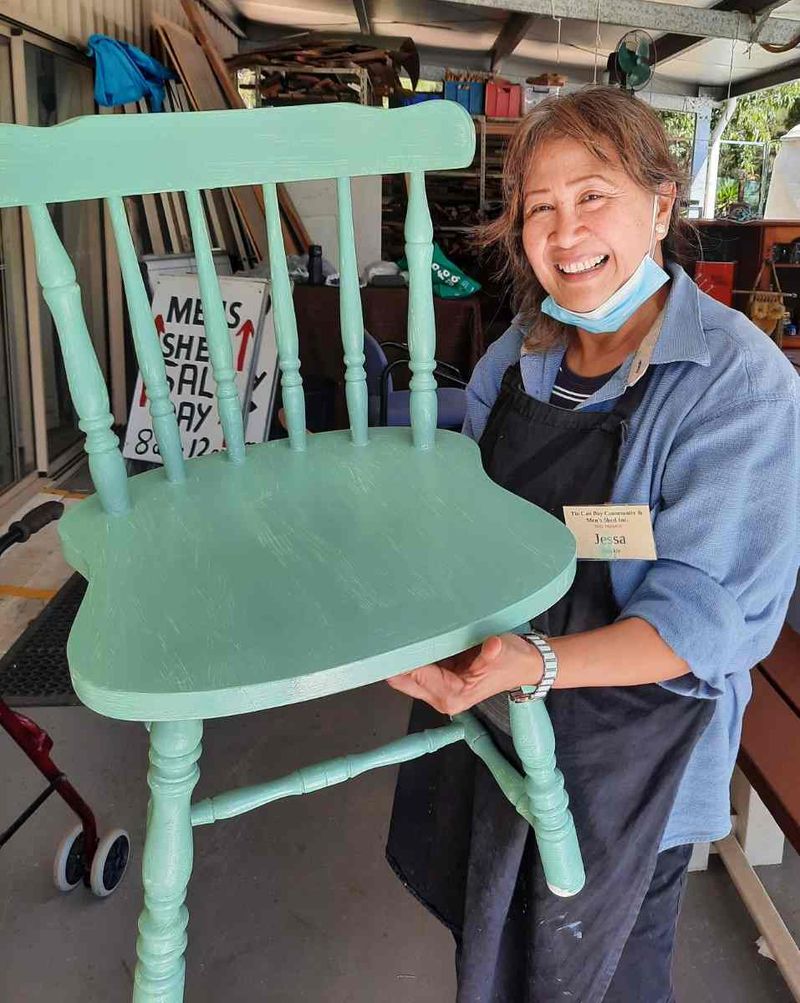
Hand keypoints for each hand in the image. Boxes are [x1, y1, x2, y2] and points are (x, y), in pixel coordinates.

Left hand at [386, 633, 543, 715]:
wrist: (523, 664)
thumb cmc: (512, 660)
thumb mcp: (503, 653)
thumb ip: (492, 652)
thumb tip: (492, 645)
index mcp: (452, 695)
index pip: (417, 676)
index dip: (402, 659)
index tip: (389, 641)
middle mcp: (440, 696)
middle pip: (402, 680)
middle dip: (392, 660)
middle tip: (382, 633)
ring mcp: (437, 687)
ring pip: (405, 674)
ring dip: (400, 656)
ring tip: (391, 631)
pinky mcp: (438, 677)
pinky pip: (415, 666)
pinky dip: (410, 654)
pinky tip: (405, 635)